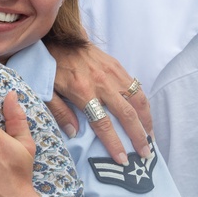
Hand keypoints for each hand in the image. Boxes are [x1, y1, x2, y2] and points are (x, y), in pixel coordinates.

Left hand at [46, 42, 152, 164]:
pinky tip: (145, 114)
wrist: (59, 37)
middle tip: (145, 154)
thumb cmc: (50, 67)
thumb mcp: (47, 91)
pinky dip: (143, 103)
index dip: (115, 143)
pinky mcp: (117, 66)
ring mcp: (112, 73)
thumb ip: (60, 113)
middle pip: (126, 115)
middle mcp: (102, 83)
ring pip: (137, 100)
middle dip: (138, 136)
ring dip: (146, 120)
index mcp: (83, 92)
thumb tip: (74, 134)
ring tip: (150, 136)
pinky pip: (135, 86)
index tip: (123, 159)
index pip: (103, 124)